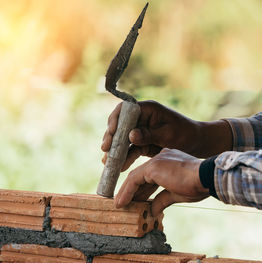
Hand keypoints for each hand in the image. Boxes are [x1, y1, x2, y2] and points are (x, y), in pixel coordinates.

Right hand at [101, 100, 231, 170]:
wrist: (197, 144)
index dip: (115, 119)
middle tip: (105, 149)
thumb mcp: (168, 134)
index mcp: (148, 109)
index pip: (125, 110)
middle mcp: (141, 118)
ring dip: (114, 149)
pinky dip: (123, 157)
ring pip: (122, 139)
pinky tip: (118, 166)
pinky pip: (130, 149)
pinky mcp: (142, 142)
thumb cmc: (186, 134)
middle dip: (111, 137)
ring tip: (107, 161)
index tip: (112, 132)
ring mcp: (140, 131)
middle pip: (120, 125)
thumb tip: (131, 135)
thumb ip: (149, 134)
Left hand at [114, 148, 209, 216]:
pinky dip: (126, 192)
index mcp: (168, 161)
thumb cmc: (198, 185)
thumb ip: (163, 200)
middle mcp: (160, 157)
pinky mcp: (152, 167)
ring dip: (127, 192)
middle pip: (141, 176)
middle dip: (133, 192)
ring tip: (120, 205)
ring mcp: (155, 161)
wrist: (206, 177)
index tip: (137, 200)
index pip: (150, 176)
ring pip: (135, 177)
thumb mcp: (176, 194)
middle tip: (126, 204)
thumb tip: (153, 211)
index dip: (142, 190)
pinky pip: (134, 180)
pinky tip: (121, 202)